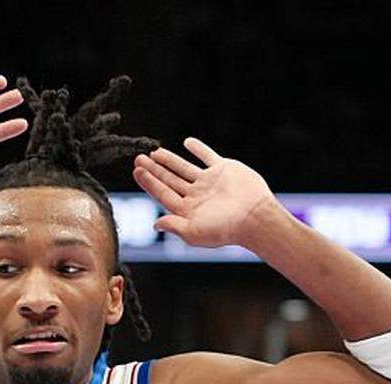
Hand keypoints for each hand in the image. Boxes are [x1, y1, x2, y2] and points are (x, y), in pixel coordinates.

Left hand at [133, 139, 278, 249]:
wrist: (254, 216)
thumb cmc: (225, 230)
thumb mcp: (194, 233)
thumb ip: (173, 226)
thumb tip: (156, 224)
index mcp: (187, 210)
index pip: (162, 194)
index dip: (149, 182)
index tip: (136, 171)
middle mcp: (195, 196)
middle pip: (169, 180)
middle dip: (154, 170)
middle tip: (138, 159)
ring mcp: (209, 182)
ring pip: (184, 168)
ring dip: (169, 160)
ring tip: (155, 152)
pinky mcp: (223, 169)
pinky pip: (207, 156)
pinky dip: (198, 148)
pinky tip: (187, 142)